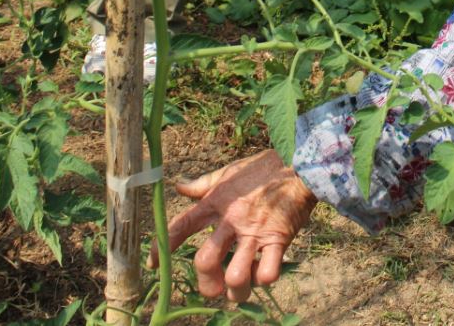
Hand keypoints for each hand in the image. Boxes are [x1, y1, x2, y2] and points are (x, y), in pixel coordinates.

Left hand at [149, 149, 317, 301]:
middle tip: (214, 288)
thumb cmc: (262, 169)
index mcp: (215, 203)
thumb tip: (178, 186)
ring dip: (237, 290)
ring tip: (240, 289)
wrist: (299, 163)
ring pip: (236, 276)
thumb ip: (202, 184)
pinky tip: (263, 274)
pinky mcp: (279, 238)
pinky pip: (268, 271)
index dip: (162, 248)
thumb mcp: (228, 172)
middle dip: (207, 283)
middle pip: (205, 262)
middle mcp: (232, 220)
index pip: (180, 226)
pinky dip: (263, 279)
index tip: (154, 265)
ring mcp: (255, 231)